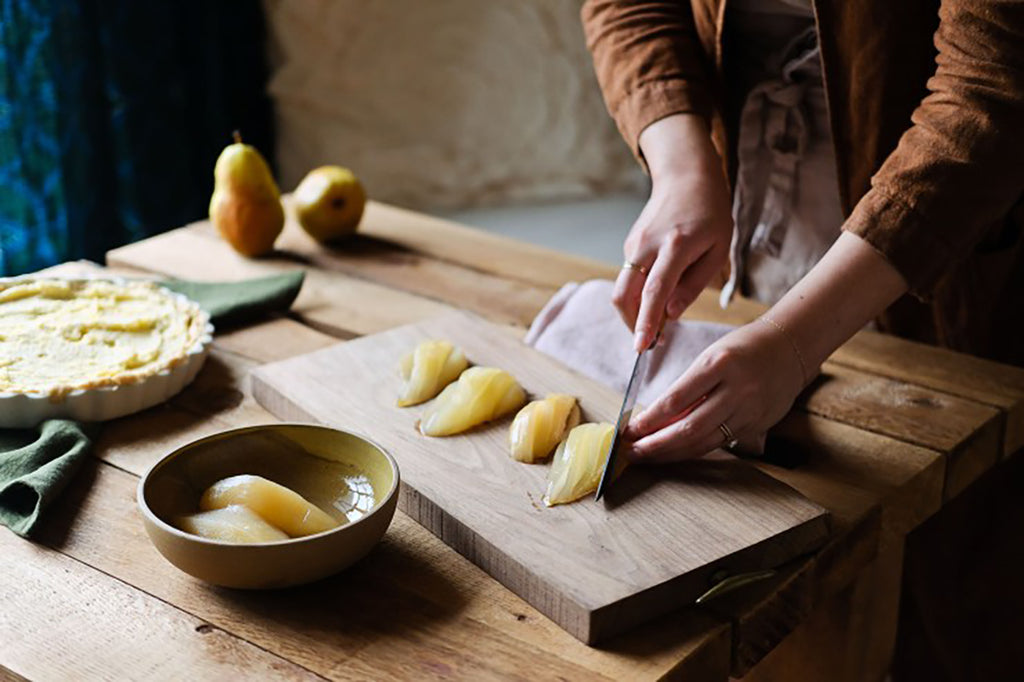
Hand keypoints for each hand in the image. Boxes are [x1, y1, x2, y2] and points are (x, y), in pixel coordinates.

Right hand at [615, 114, 732, 351]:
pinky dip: (638, 294)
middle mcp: (647, 246)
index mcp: (675, 246)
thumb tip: (671, 314)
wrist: (686, 176)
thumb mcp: (718, 249)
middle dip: (631, 324)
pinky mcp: (629, 245)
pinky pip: (630, 277)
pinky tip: (658, 295)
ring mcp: (634, 245)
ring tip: (658, 322)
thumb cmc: (710, 213)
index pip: (654, 291)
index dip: (646, 322)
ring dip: (634, 312)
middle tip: (650, 341)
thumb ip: (694, 284)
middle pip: (624, 295)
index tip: (641, 346)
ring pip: (622, 289)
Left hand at [623, 320, 804, 461]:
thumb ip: (687, 388)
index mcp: (719, 364)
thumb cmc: (743, 349)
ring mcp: (749, 410)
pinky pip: (719, 442)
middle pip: (689, 428)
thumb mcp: (711, 357)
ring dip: (671, 452)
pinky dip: (693, 450)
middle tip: (632, 451)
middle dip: (655, 444)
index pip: (676, 399)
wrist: (790, 348)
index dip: (649, 419)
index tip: (629, 430)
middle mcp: (736, 390)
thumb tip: (654, 419)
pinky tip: (674, 453)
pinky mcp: (756, 425)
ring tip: (647, 456)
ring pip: (703, 441)